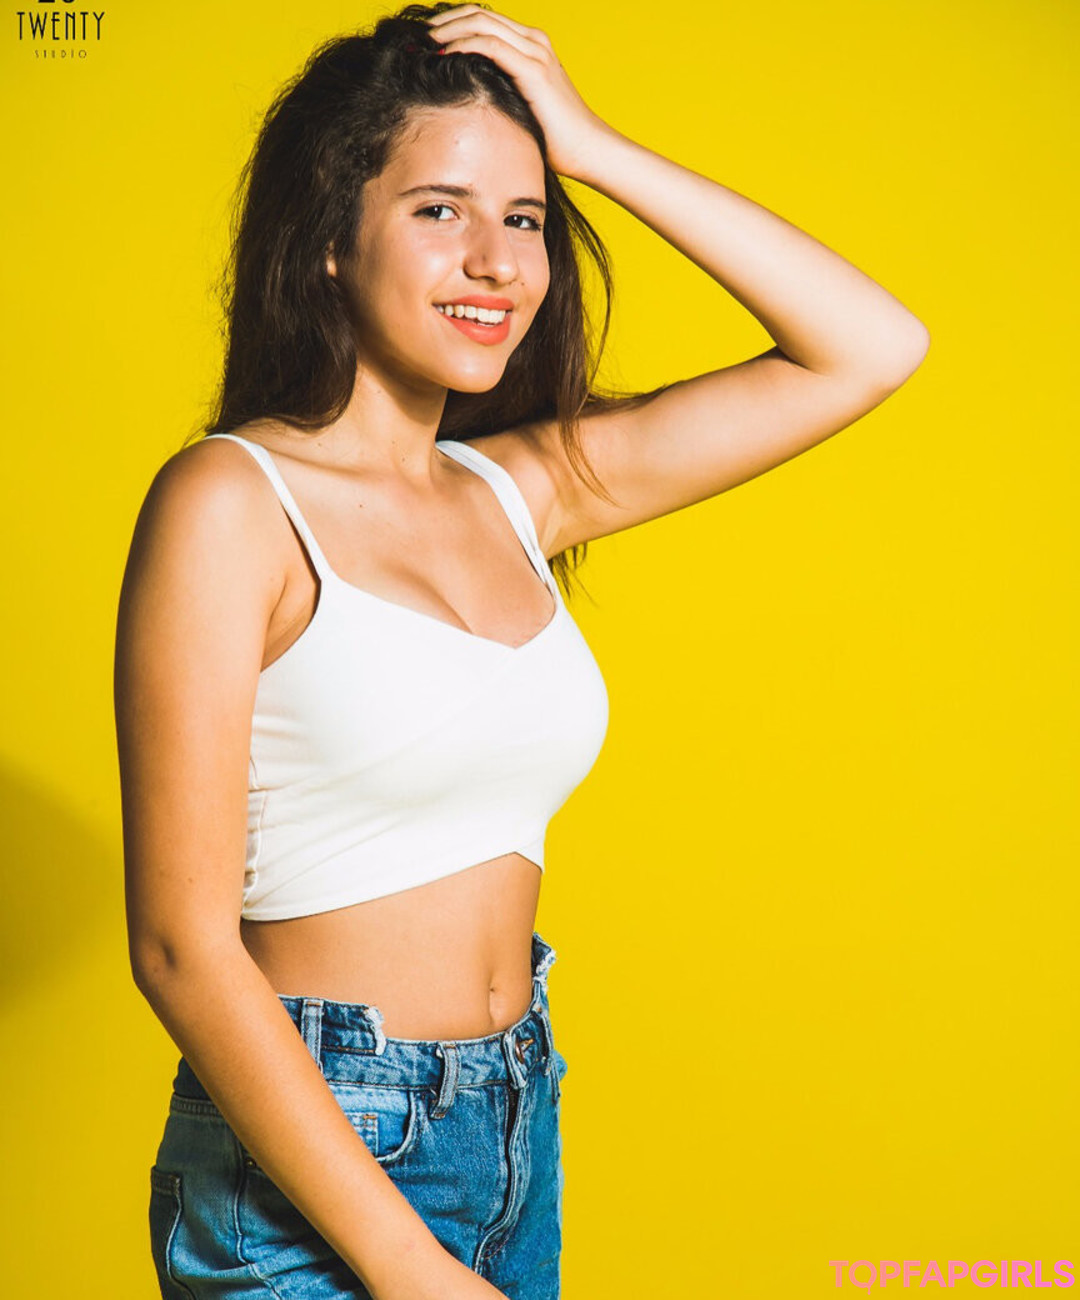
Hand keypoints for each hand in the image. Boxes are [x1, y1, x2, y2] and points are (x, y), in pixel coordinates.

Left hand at [425, 4, 612, 178]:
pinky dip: (463, 44)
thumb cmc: (557, 140)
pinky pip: (490, 44)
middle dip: (445, 21)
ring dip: (448, 29)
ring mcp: (535, 51)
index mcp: (532, 47)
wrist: (589, 150)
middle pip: (479, 13)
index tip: (429, 41)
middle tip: (419, 36)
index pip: (485, 20)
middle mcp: (534, 41)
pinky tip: (444, 54)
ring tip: (426, 43)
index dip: (454, 24)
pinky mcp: (532, 69)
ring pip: (481, 22)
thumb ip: (503, 94)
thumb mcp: (524, 109)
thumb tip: (469, 100)